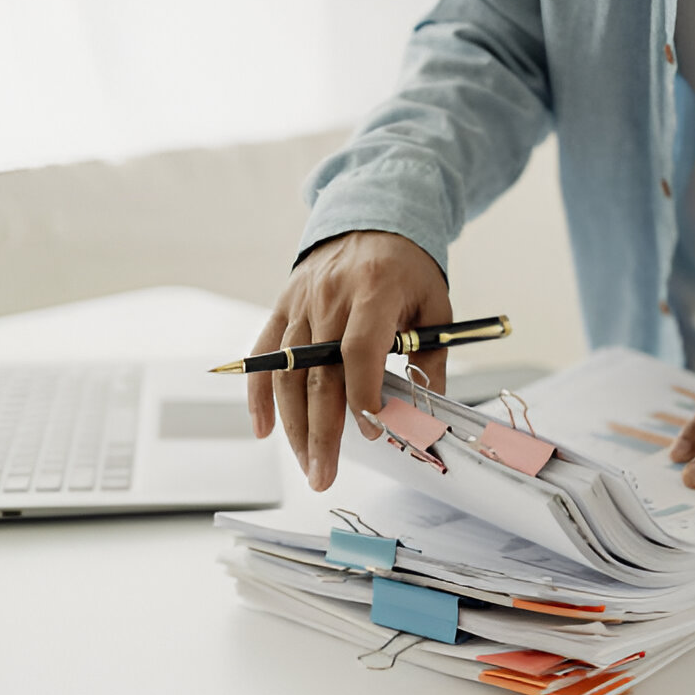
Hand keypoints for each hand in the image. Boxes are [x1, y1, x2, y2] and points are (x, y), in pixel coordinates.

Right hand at [249, 231, 451, 490]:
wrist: (370, 219)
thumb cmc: (407, 268)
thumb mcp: (435, 306)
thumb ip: (431, 360)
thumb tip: (425, 416)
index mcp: (375, 291)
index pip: (360, 350)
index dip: (363, 395)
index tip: (373, 432)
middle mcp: (331, 297)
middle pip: (319, 374)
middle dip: (322, 432)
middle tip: (324, 475)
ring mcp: (301, 303)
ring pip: (289, 375)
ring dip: (294, 426)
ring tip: (308, 464)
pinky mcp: (283, 307)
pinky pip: (264, 357)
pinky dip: (259, 396)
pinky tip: (263, 430)